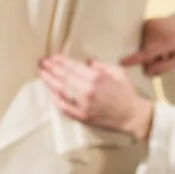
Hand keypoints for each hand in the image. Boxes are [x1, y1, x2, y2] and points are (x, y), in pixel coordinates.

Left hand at [38, 54, 153, 140]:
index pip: (73, 66)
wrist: (132, 115)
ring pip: (62, 90)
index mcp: (97, 77)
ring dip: (50, 81)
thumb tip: (88, 61)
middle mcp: (88, 90)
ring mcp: (84, 104)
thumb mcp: (117, 72)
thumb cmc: (126, 93)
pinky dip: (57, 101)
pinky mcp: (83, 116)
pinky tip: (50, 94)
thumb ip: (101, 65)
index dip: (61, 61)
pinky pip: (66, 108)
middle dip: (52, 68)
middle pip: (65, 77)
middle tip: (42, 62)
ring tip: (42, 74)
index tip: (53, 57)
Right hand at [119, 15, 174, 75]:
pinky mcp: (147, 21)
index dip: (134, 58)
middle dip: (150, 60)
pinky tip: (157, 42)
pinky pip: (141, 38)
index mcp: (168, 40)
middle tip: (163, 59)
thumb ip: (164, 67)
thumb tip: (146, 71)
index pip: (148, 52)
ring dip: (148, 51)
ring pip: (142, 45)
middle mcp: (157, 30)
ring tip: (162, 49)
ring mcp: (150, 23)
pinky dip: (146, 44)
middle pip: (144, 51)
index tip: (121, 62)